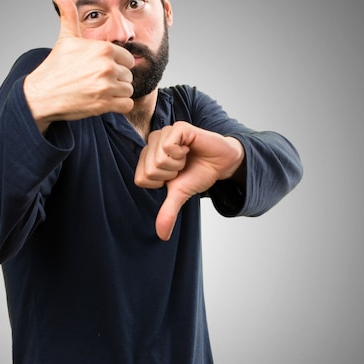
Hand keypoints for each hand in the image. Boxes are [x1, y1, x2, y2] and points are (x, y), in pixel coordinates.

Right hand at [24, 0, 134, 132]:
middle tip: (97, 82)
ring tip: (100, 91)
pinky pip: (126, 105)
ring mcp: (106, 86)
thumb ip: (68, 14)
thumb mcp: (65, 39)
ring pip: (128, 90)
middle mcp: (107, 66)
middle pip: (129, 75)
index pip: (128, 58)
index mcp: (103, 48)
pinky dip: (119, 106)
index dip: (117, 64)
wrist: (42, 95)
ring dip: (117, 93)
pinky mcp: (104, 104)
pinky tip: (104, 102)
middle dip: (117, 79)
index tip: (101, 69)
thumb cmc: (55, 67)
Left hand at [134, 121, 244, 239]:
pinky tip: (189, 148)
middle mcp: (153, 143)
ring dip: (178, 163)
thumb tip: (162, 236)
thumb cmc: (198, 173)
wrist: (221, 163)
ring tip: (187, 157)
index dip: (160, 183)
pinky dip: (181, 153)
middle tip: (183, 166)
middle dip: (170, 174)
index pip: (141, 179)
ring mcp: (164, 133)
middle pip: (150, 170)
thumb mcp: (180, 195)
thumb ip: (168, 212)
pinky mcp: (177, 128)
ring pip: (159, 159)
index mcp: (148, 159)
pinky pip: (168, 146)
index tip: (174, 176)